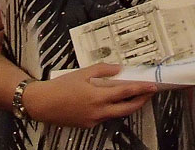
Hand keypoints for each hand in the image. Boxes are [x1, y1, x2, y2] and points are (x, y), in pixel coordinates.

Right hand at [21, 64, 155, 127]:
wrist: (42, 103)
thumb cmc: (59, 88)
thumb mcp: (82, 73)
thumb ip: (102, 70)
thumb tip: (117, 69)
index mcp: (97, 96)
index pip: (126, 92)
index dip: (141, 89)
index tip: (152, 86)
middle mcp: (97, 111)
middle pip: (127, 109)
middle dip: (140, 101)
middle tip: (148, 94)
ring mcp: (93, 120)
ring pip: (117, 114)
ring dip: (127, 105)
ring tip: (133, 96)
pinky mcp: (88, 124)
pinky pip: (105, 117)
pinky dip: (112, 109)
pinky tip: (112, 102)